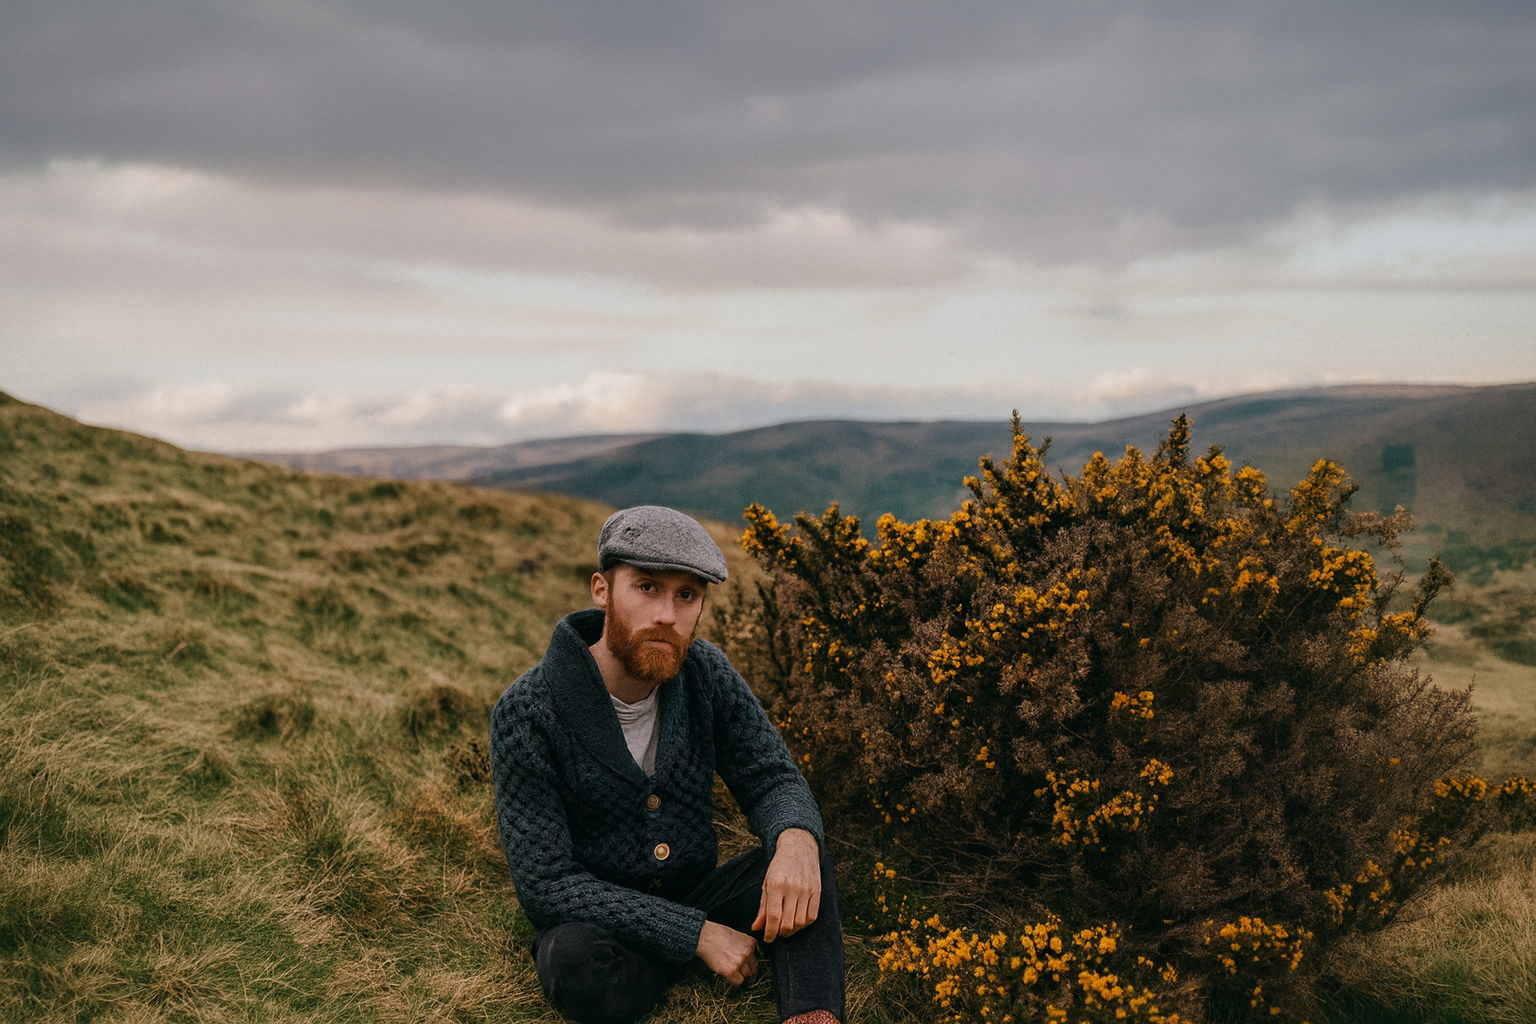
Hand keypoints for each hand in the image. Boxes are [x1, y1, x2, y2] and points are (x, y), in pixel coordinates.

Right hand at [696, 919, 757, 984]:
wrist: (705, 936)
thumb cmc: (718, 935)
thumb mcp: (737, 936)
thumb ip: (745, 947)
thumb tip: (748, 960)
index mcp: (751, 943)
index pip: (755, 958)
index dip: (748, 962)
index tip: (742, 962)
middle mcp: (748, 953)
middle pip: (753, 968)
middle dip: (745, 969)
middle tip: (736, 968)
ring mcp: (740, 962)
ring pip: (746, 975)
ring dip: (739, 974)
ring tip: (729, 968)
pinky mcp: (731, 971)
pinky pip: (738, 982)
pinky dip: (734, 980)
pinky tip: (727, 973)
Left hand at [752, 827, 821, 941]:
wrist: (798, 847)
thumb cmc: (779, 866)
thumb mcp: (766, 883)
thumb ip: (762, 907)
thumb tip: (756, 928)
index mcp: (776, 884)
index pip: (773, 917)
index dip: (770, 933)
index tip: (767, 938)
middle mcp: (793, 887)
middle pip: (788, 923)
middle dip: (780, 933)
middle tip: (776, 932)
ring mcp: (807, 889)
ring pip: (800, 923)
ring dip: (792, 930)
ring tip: (785, 927)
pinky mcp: (817, 891)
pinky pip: (812, 916)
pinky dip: (804, 924)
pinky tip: (797, 921)